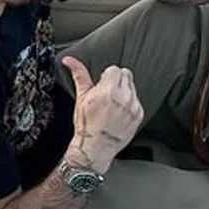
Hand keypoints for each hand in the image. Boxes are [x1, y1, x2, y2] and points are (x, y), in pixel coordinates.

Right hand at [62, 56, 143, 173]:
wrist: (95, 147)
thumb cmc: (86, 124)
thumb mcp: (81, 97)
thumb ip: (79, 74)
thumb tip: (69, 60)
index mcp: (108, 90)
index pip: (114, 69)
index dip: (105, 77)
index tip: (100, 86)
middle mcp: (123, 97)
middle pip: (126, 75)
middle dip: (116, 81)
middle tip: (106, 95)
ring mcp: (133, 106)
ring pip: (132, 87)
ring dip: (124, 91)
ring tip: (112, 105)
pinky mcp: (139, 114)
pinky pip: (136, 100)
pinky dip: (129, 103)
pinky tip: (118, 113)